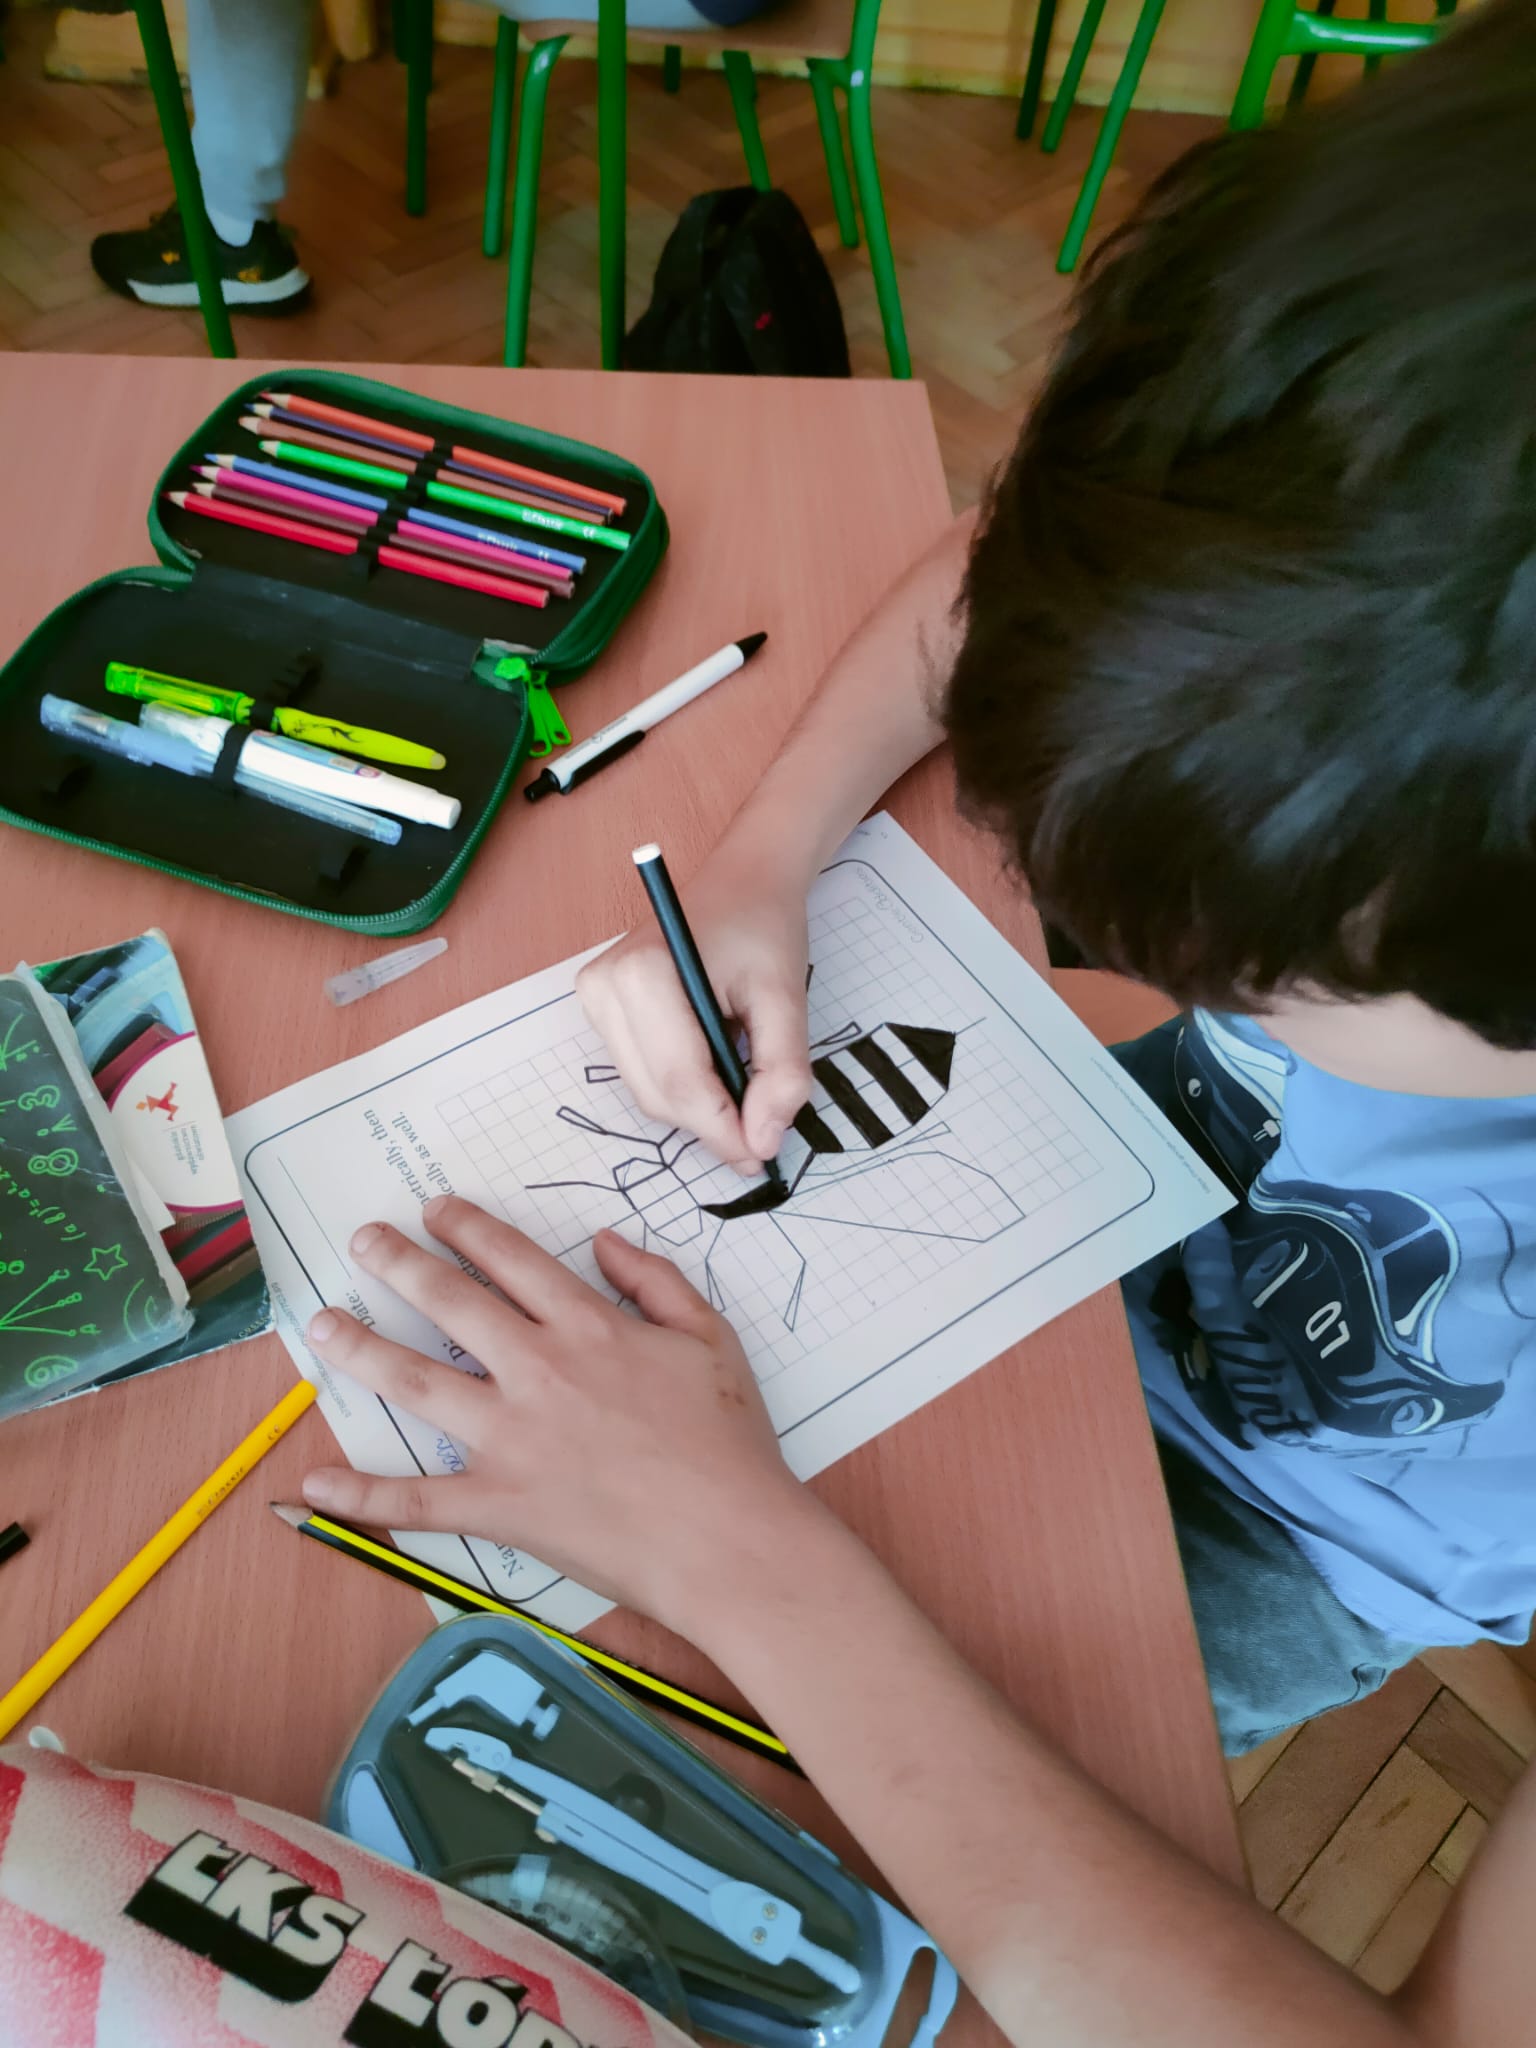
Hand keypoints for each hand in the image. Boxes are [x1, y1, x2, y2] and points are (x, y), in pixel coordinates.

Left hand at [300, 1194, 809, 1633]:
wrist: (729, 1540)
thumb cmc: (729, 1442)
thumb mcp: (710, 1338)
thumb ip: (656, 1282)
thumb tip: (604, 1243)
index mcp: (588, 1328)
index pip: (510, 1261)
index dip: (466, 1229)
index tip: (435, 1211)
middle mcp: (536, 1371)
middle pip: (450, 1303)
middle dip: (399, 1263)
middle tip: (364, 1241)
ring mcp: (509, 1439)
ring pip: (415, 1382)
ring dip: (360, 1348)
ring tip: (322, 1325)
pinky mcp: (497, 1505)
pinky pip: (416, 1500)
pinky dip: (361, 1496)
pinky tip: (315, 1483)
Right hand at [577, 850, 812, 1171]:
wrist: (742, 882)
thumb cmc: (762, 929)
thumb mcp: (787, 997)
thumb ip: (781, 1072)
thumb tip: (763, 1142)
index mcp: (644, 973)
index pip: (680, 1080)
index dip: (722, 1129)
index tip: (763, 1156)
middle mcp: (604, 988)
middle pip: (659, 1094)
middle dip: (713, 1124)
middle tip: (764, 1135)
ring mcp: (595, 1000)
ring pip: (648, 1094)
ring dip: (699, 1108)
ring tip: (745, 1085)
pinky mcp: (600, 1012)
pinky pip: (642, 1076)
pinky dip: (683, 1089)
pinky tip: (716, 1066)